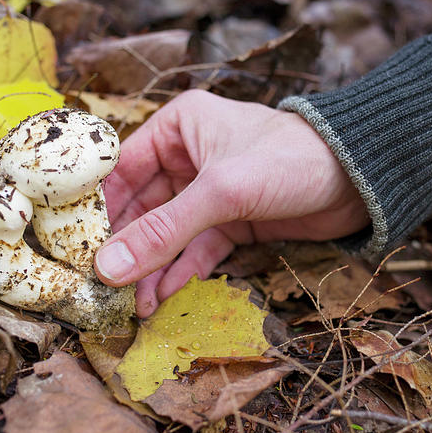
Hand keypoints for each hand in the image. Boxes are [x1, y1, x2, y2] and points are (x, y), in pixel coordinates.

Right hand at [94, 90, 369, 316]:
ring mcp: (209, 192)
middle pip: (141, 207)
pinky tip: (161, 297)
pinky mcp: (232, 221)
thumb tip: (108, 269)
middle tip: (101, 287)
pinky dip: (180, 272)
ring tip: (132, 305)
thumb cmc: (288, 160)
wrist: (359, 179)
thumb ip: (165, 232)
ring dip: (151, 268)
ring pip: (167, 234)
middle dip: (125, 248)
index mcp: (179, 126)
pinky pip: (196, 249)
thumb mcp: (221, 192)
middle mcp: (188, 156)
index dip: (96, 208)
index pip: (122, 169)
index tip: (72, 247)